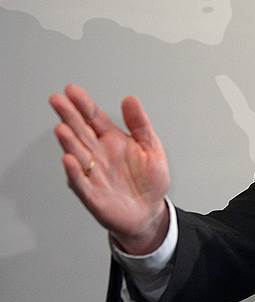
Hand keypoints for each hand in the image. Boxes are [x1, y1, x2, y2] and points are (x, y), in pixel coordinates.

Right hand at [49, 84, 170, 254]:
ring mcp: (93, 173)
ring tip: (62, 128)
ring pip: (77, 154)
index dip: (83, 104)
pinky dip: (75, 171)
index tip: (71, 90)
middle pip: (80, 132)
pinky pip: (81, 181)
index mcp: (112, 140)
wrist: (149, 211)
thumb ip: (140, 124)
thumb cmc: (149, 180)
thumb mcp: (151, 147)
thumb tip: (130, 99)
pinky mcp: (92, 194)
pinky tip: (70, 159)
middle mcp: (98, 154)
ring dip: (69, 142)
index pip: (94, 118)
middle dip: (69, 116)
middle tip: (57, 100)